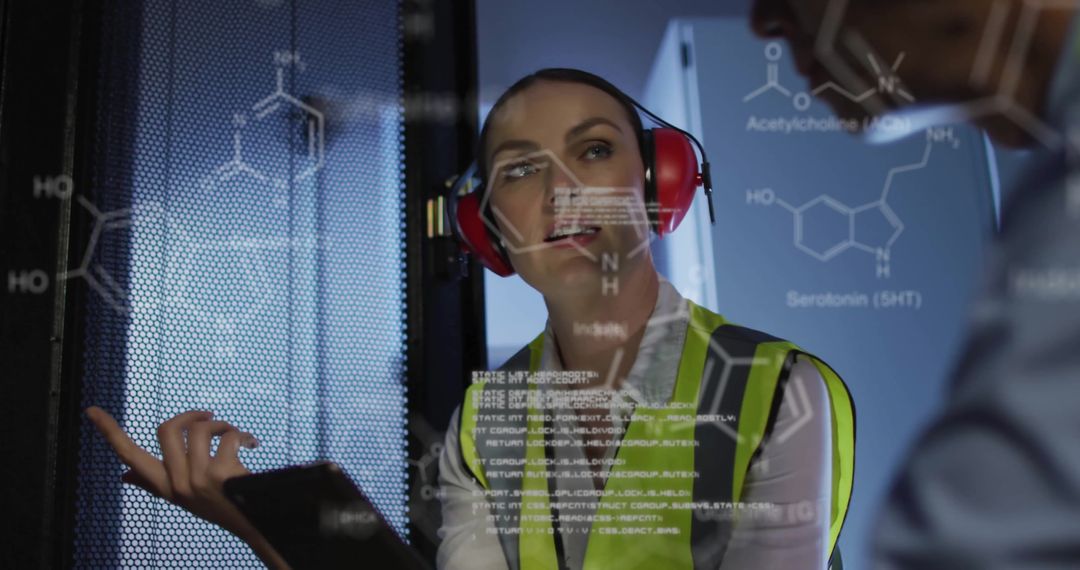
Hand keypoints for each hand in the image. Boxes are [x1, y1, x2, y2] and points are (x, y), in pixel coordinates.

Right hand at [85, 406, 289, 568]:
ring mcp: (196, 480)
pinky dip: (243, 435)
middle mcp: (177, 485)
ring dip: (222, 425)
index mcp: (165, 487)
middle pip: (166, 430)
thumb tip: (123, 476)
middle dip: (190, 415)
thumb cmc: (219, 505)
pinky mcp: (219, 474)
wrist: (253, 522)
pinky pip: (228, 436)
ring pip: (199, 429)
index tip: (91, 410)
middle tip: (209, 416)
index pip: (129, 457)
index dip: (110, 432)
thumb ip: (155, 483)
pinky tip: (251, 444)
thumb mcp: (183, 497)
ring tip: (234, 435)